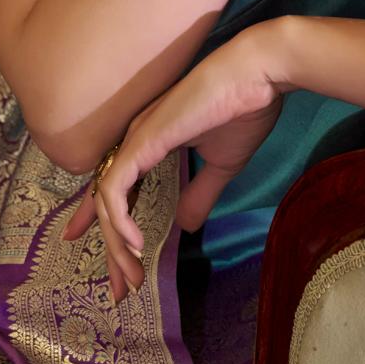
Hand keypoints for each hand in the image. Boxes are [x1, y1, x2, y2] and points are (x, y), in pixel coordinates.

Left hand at [61, 27, 283, 302]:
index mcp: (152, 142)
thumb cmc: (244, 108)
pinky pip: (115, 187)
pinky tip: (135, 244)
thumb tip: (186, 226)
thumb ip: (200, 193)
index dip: (106, 222)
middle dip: (110, 249)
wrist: (259, 73)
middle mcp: (136, 139)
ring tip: (131, 275)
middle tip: (119, 289)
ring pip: (107, 199)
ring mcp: (137, 138)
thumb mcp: (222, 164)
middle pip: (107, 200)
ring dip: (116, 243)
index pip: (118, 187)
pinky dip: (119, 219)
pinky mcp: (144, 139)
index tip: (107, 260)